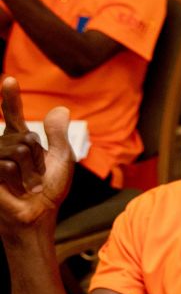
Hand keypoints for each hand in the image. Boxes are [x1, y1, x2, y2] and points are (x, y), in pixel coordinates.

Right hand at [0, 78, 73, 232]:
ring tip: (27, 183)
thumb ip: (58, 134)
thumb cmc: (49, 189)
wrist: (38, 213)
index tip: (9, 79)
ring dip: (30, 171)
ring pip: (17, 151)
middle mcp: (4, 146)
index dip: (10, 97)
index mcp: (21, 140)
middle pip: (26, 138)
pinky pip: (6, 165)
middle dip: (38, 159)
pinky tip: (17, 189)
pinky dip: (19, 178)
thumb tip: (60, 108)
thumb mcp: (61, 159)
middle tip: (37, 176)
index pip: (13, 114)